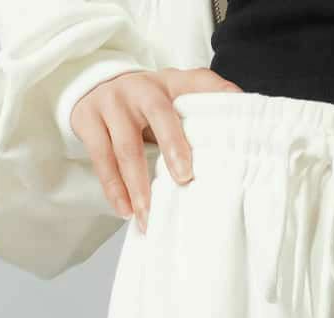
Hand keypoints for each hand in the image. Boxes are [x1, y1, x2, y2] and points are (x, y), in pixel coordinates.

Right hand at [70, 68, 243, 232]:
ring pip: (125, 146)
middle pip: (158, 116)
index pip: (198, 86)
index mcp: (170, 82)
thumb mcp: (179, 94)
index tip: (225, 136)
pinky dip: (113, 187)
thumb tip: (247, 119)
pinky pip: (100, 158)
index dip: (212, 103)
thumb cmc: (149, 102)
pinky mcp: (86, 119)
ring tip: (148, 217)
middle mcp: (140, 88)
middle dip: (172, 147)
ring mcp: (110, 102)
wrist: (97, 85)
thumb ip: (209, 103)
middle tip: (184, 180)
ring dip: (137, 186)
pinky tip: (125, 211)